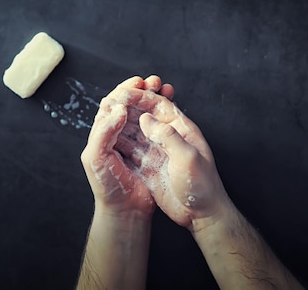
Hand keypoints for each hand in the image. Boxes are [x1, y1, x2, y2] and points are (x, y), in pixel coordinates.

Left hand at [80, 76, 173, 218]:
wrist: (125, 211)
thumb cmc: (107, 186)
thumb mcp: (97, 157)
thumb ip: (104, 132)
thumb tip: (118, 108)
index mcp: (103, 132)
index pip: (112, 103)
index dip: (126, 90)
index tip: (139, 82)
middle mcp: (118, 133)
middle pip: (130, 104)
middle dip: (142, 90)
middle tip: (155, 81)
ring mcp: (135, 141)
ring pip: (145, 113)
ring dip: (154, 99)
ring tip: (165, 89)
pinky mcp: (150, 150)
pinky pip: (156, 127)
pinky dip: (163, 115)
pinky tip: (172, 108)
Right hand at [106, 87, 230, 232]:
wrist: (202, 214)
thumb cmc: (202, 186)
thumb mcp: (187, 157)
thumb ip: (167, 135)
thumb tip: (145, 118)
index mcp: (181, 129)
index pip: (159, 104)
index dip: (141, 96)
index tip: (123, 92)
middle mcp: (168, 136)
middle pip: (145, 114)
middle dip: (128, 105)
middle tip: (110, 100)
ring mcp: (158, 151)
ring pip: (136, 130)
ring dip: (121, 122)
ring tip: (105, 115)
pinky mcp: (149, 166)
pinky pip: (132, 149)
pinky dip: (120, 142)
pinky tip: (108, 138)